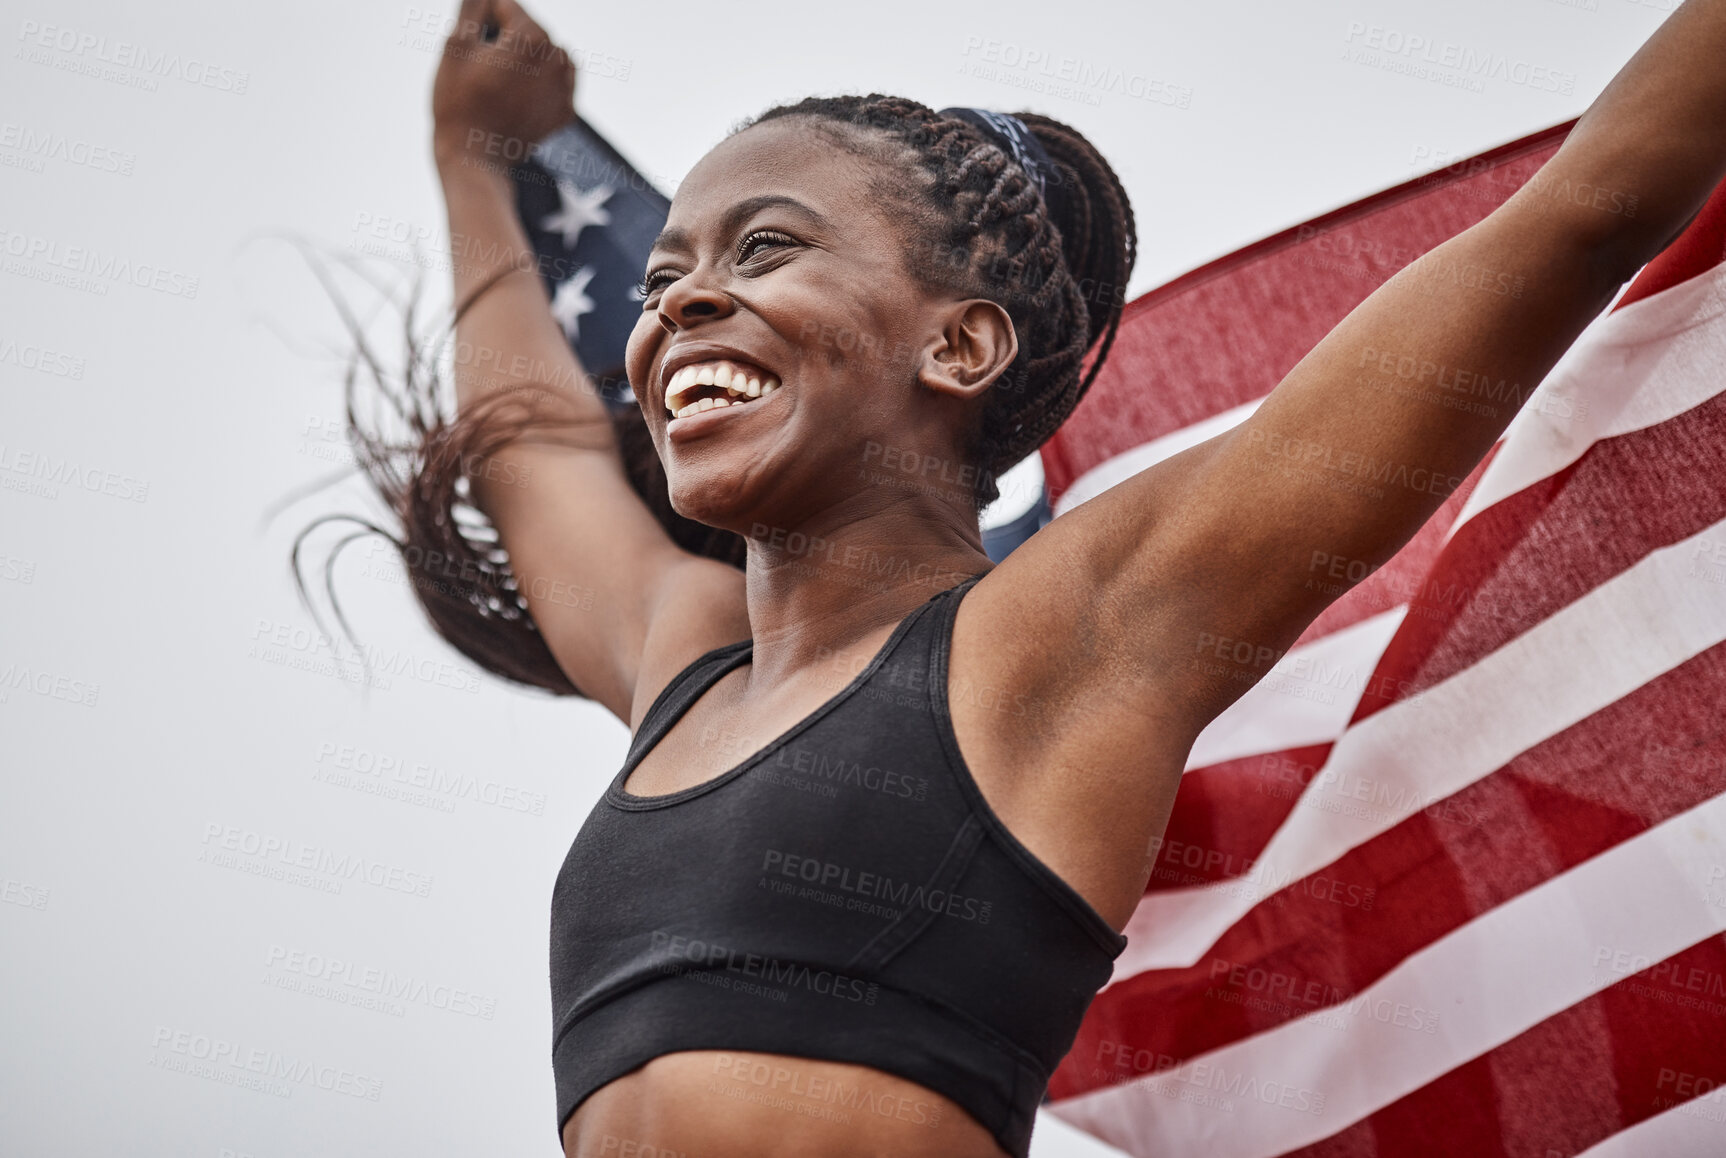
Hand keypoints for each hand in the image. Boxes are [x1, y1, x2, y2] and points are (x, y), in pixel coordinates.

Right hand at [432, 0, 575, 167]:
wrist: (474, 157)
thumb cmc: (458, 101)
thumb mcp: (456, 44)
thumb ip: (472, 7)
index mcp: (533, 37)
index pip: (505, 6)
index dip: (482, 18)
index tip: (471, 41)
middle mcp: (558, 60)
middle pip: (528, 31)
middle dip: (504, 38)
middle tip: (481, 65)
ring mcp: (565, 88)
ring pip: (545, 56)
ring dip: (526, 59)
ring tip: (499, 79)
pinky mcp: (565, 113)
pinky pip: (555, 85)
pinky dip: (540, 84)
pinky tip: (518, 95)